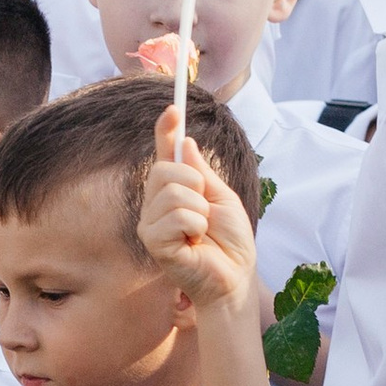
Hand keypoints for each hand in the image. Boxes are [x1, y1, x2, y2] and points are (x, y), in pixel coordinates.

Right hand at [137, 111, 258, 312]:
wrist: (234, 276)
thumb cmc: (229, 242)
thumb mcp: (222, 198)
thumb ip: (202, 172)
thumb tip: (186, 141)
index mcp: (174, 192)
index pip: (165, 155)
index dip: (165, 131)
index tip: (172, 109)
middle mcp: (156, 205)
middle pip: (165, 170)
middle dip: (196, 184)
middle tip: (205, 209)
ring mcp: (151, 223)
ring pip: (173, 193)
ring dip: (200, 210)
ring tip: (201, 231)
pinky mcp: (153, 242)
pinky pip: (177, 216)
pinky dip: (195, 226)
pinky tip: (194, 242)